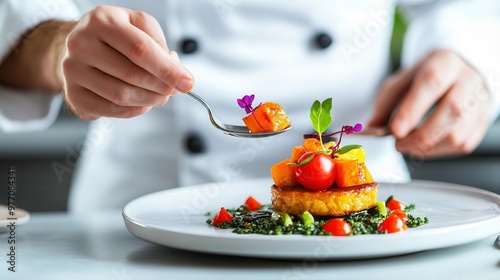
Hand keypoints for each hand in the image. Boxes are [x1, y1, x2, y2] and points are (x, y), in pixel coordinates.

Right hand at [62, 6, 193, 119]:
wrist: (82, 46)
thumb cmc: (116, 36)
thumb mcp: (139, 26)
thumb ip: (159, 45)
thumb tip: (176, 72)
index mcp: (101, 21)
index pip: (140, 49)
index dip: (168, 70)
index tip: (187, 83)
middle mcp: (81, 44)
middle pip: (132, 75)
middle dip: (161, 86)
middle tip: (175, 90)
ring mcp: (73, 71)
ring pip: (122, 95)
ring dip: (150, 100)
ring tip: (160, 95)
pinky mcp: (74, 94)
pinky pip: (112, 110)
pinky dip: (135, 110)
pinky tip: (143, 102)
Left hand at [368, 50, 489, 158]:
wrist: (458, 72)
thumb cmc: (426, 77)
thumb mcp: (401, 81)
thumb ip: (385, 103)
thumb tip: (372, 128)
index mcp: (445, 62)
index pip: (431, 83)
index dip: (412, 109)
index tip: (395, 130)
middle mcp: (468, 80)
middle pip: (451, 111)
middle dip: (420, 136)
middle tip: (399, 144)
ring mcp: (479, 102)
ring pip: (458, 133)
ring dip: (428, 147)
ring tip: (409, 145)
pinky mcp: (482, 122)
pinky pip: (462, 145)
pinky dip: (438, 151)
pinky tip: (426, 145)